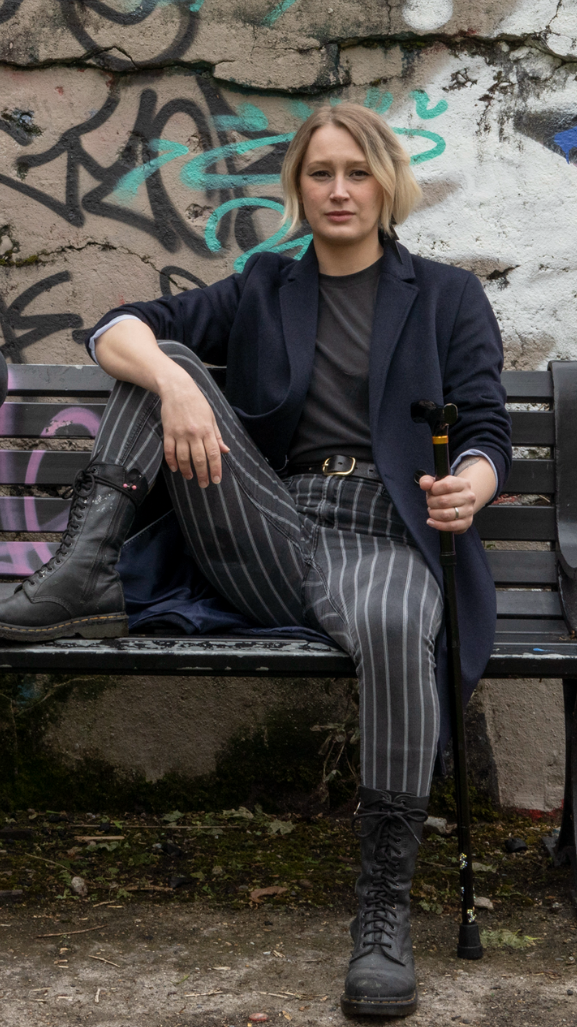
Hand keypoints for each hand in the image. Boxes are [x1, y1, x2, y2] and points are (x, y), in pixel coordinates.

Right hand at [158, 366, 228, 485]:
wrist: (177, 389)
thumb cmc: (197, 403)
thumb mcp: (211, 417)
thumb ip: (217, 436)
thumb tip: (225, 451)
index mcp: (207, 430)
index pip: (214, 454)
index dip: (215, 469)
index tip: (216, 480)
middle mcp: (194, 433)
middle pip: (199, 459)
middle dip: (202, 474)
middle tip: (204, 484)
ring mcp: (180, 433)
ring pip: (183, 458)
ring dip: (187, 470)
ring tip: (190, 477)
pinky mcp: (168, 432)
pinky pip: (169, 451)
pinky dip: (172, 462)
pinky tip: (175, 469)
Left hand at [418, 473, 475, 534]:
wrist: (460, 502)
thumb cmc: (445, 492)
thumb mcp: (436, 482)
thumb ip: (427, 481)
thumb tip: (425, 485)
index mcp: (463, 483)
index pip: (447, 485)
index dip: (434, 490)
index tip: (431, 492)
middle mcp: (469, 497)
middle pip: (444, 501)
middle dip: (431, 503)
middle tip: (430, 503)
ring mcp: (469, 510)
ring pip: (446, 515)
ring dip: (433, 514)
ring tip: (431, 511)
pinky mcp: (467, 522)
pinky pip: (451, 526)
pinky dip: (437, 525)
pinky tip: (431, 521)